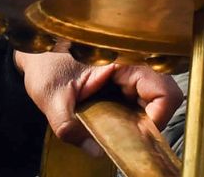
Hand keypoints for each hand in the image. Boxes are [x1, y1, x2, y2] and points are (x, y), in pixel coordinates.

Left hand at [16, 51, 183, 154]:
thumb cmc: (45, 65)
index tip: (139, 136)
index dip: (158, 118)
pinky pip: (145, 104)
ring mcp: (133, 74)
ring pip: (158, 102)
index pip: (163, 91)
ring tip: (121, 134)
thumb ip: (69, 127)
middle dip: (151, 123)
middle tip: (130, 140)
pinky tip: (118, 126)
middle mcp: (135, 65)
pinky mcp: (128, 84)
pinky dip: (136, 120)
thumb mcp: (52, 99)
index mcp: (124, 61)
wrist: (38, 53)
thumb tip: (96, 151)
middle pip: (165, 98)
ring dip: (144, 122)